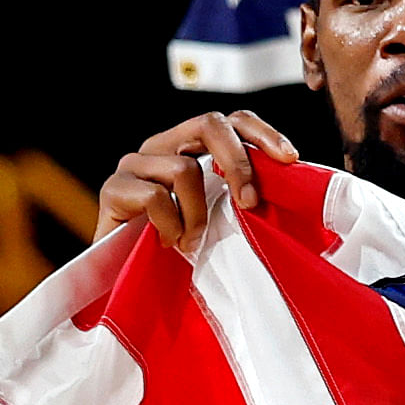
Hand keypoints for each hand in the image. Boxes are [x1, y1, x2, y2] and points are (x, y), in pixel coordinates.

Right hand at [97, 111, 299, 248]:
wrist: (131, 283)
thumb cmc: (181, 251)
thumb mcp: (222, 219)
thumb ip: (243, 196)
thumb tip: (290, 186)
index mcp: (190, 147)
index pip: (231, 121)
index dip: (262, 133)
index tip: (289, 159)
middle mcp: (162, 146)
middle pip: (209, 124)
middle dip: (237, 162)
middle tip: (248, 202)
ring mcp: (134, 164)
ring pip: (184, 170)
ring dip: (196, 214)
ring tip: (190, 241)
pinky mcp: (113, 189)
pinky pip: (155, 198)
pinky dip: (169, 226)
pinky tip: (165, 242)